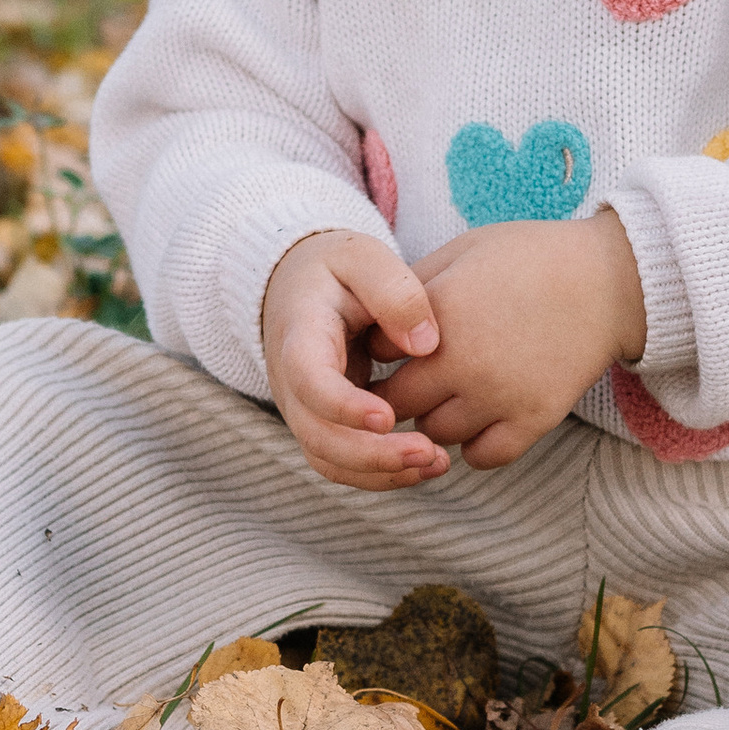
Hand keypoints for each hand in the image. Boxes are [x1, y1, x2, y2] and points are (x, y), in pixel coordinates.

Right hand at [261, 230, 450, 490]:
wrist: (299, 287)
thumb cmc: (335, 270)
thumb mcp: (361, 257)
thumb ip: (394, 291)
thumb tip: (425, 345)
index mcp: (299, 335)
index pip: (308, 381)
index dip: (343, 406)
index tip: (388, 416)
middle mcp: (291, 382)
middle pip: (318, 436)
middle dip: (372, 454)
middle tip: (429, 452)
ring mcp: (304, 409)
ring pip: (330, 460)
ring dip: (381, 472)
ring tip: (437, 463)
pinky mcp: (323, 425)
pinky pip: (344, 464)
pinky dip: (382, 473)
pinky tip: (426, 464)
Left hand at [381, 210, 645, 467]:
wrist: (608, 281)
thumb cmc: (531, 258)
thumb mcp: (462, 252)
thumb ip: (412, 286)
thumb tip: (373, 321)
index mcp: (439, 312)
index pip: (376, 354)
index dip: (379, 352)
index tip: (391, 349)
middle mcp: (463, 360)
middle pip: (397, 403)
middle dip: (398, 392)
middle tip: (412, 380)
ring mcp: (499, 394)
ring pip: (434, 433)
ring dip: (435, 419)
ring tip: (450, 395)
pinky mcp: (533, 419)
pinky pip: (482, 457)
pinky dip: (474, 445)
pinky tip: (480, 419)